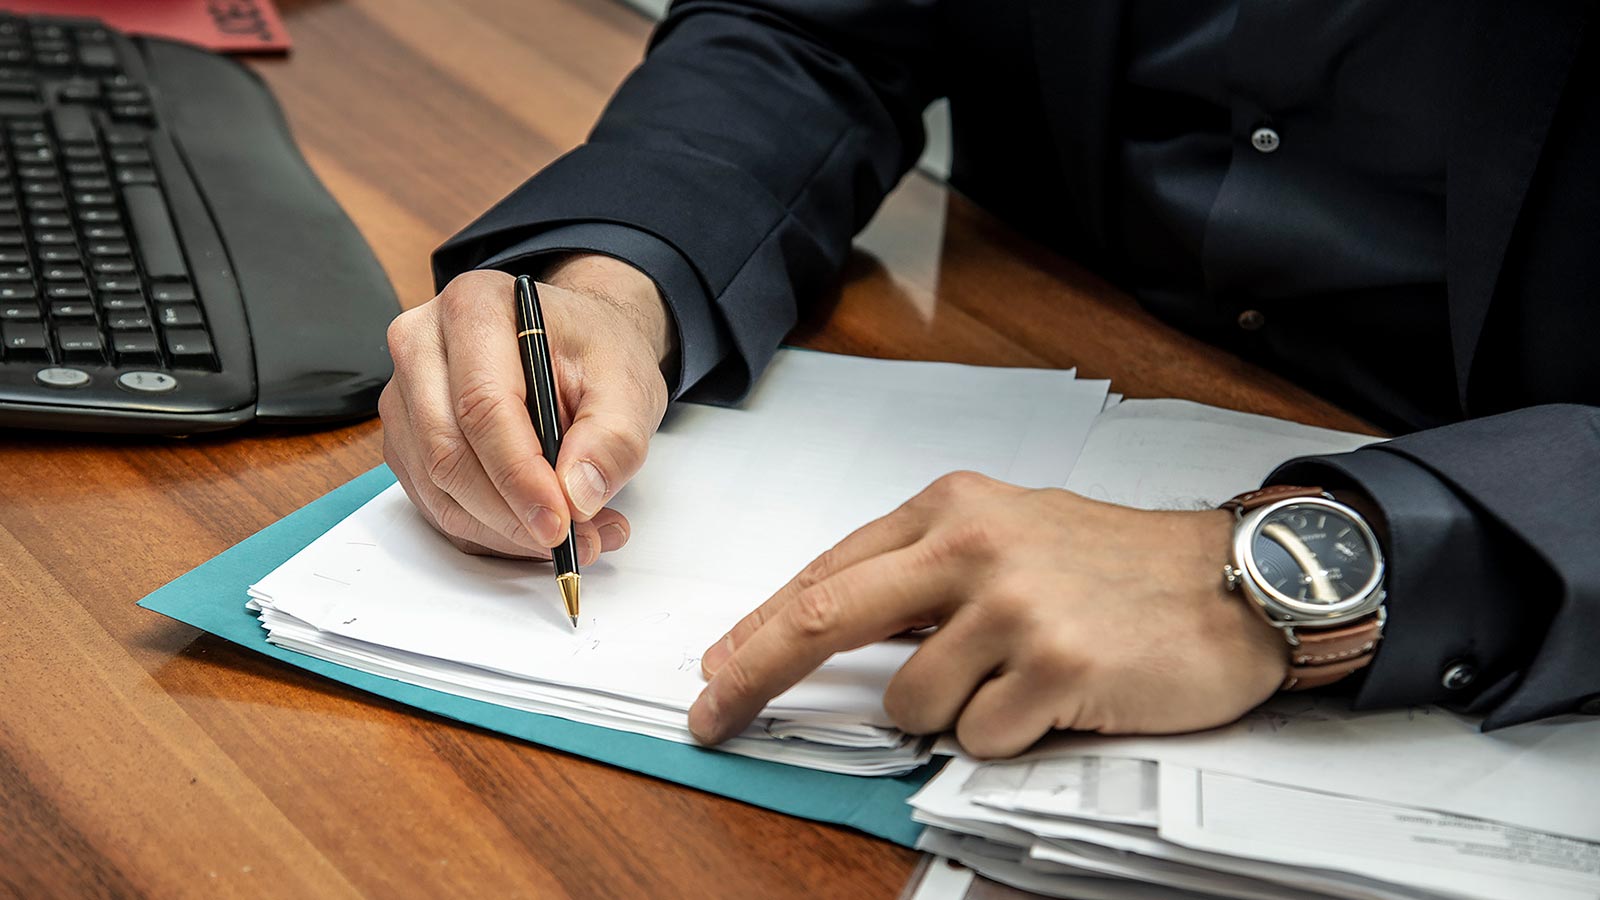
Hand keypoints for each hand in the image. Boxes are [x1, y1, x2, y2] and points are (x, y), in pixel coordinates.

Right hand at [380, 255, 674, 559]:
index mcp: (475, 308)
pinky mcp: (407, 439)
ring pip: (438, 489)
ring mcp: (405, 395)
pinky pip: (436, 505)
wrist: (574, 347)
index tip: (560, 522)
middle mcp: (422, 345)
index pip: (482, 405)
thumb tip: (577, 496)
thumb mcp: (628, 384)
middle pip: (448, 452)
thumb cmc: (592, 353)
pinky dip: (490, 531)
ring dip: (505, 531)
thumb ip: (612, 438)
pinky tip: (539, 526)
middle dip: (512, 514)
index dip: (519, 475)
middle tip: (574, 541)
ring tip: (577, 535)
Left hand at [687, 472, 1289, 757]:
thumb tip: (829, 625)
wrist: (1235, 581)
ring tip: (1020, 677)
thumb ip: (922, 571)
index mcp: (951, 507)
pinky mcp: (1055, 665)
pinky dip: (1008, 733)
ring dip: (950, 712)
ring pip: (910, 702)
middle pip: (823, 620)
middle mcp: (972, 547)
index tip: (716, 669)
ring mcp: (1014, 605)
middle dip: (754, 676)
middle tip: (713, 715)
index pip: (825, 574)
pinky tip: (1059, 695)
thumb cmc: (1116, 563)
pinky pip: (980, 737)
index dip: (757, 629)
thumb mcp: (1009, 531)